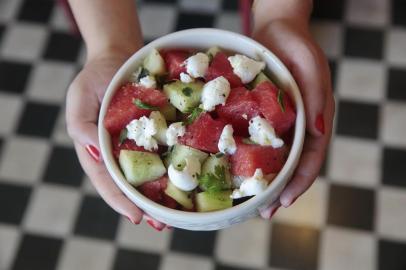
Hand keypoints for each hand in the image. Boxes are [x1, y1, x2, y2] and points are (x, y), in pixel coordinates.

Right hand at [66, 49, 166, 230]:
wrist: (119, 56)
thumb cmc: (95, 77)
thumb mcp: (79, 98)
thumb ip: (81, 126)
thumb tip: (97, 153)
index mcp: (98, 149)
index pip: (107, 180)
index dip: (120, 200)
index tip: (136, 217)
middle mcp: (120, 151)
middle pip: (132, 184)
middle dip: (146, 206)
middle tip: (163, 225)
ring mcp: (140, 143)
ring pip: (152, 173)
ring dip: (164, 195)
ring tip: (179, 215)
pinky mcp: (158, 131)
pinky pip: (167, 150)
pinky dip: (175, 167)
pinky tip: (189, 181)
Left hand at [253, 19, 334, 217]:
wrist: (275, 30)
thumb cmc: (297, 45)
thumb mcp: (310, 65)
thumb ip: (317, 96)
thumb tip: (318, 131)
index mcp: (314, 119)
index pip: (312, 158)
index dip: (300, 182)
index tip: (285, 202)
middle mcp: (297, 127)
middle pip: (292, 166)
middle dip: (281, 191)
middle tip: (264, 213)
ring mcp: (279, 124)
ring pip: (273, 159)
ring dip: (264, 182)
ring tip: (250, 203)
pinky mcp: (261, 117)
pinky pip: (255, 142)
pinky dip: (248, 159)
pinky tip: (234, 171)